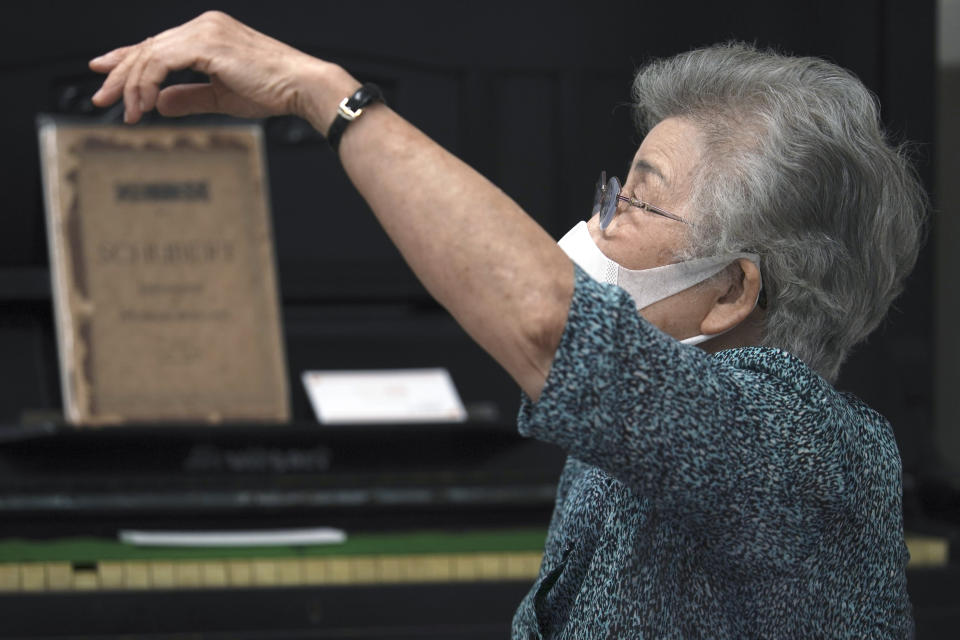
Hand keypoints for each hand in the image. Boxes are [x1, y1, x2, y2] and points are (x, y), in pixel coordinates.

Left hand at [89, 11, 330, 124]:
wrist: (301, 87)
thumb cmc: (273, 91)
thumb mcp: (222, 97)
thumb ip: (189, 97)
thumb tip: (159, 103)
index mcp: (208, 32)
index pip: (157, 44)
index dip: (127, 59)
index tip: (105, 73)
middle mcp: (203, 25)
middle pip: (147, 47)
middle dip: (120, 74)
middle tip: (102, 97)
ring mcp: (204, 31)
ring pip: (150, 54)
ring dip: (132, 85)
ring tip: (127, 111)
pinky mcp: (205, 43)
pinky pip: (161, 61)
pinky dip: (148, 83)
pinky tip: (144, 104)